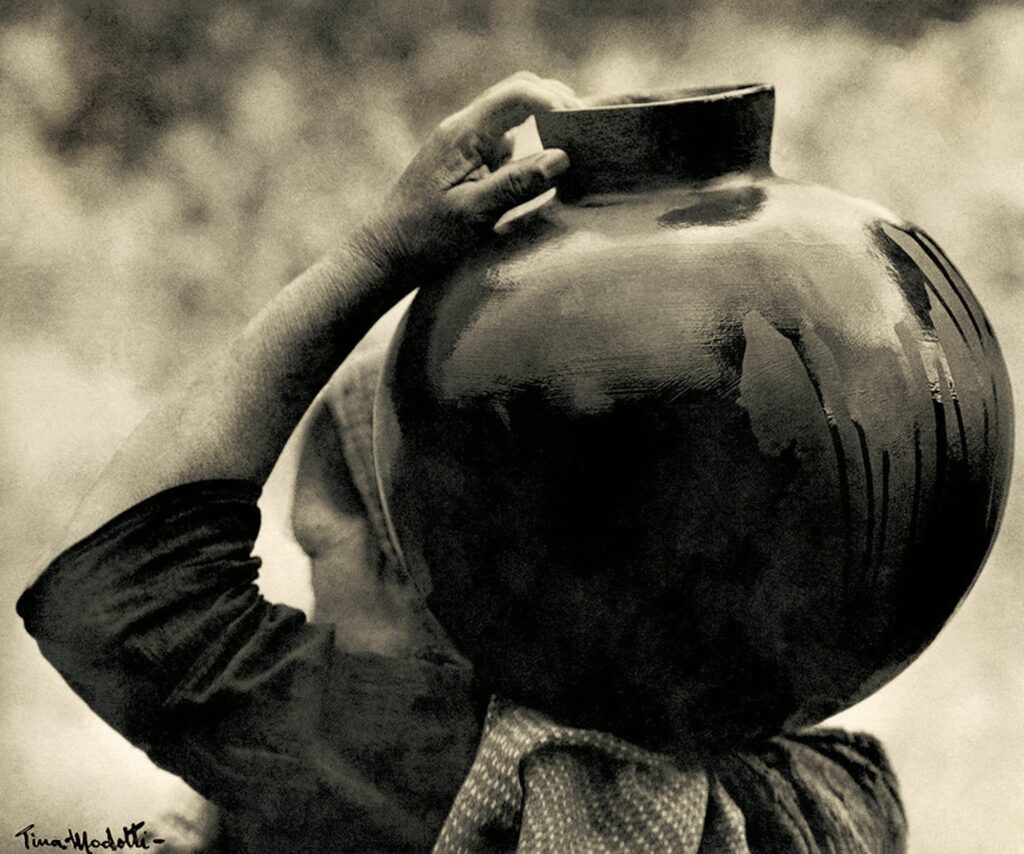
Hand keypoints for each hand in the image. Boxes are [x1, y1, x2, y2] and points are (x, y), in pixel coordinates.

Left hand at [352, 71, 578, 276]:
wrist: (387, 253)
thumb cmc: (425, 237)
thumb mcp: (474, 214)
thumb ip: (517, 184)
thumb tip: (562, 158)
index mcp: (464, 133)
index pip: (518, 94)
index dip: (554, 101)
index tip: (580, 126)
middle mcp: (463, 128)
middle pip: (517, 91)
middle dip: (554, 102)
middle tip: (584, 129)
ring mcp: (464, 143)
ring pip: (512, 115)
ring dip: (543, 122)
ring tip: (572, 147)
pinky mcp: (465, 161)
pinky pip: (503, 140)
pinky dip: (528, 146)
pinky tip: (542, 170)